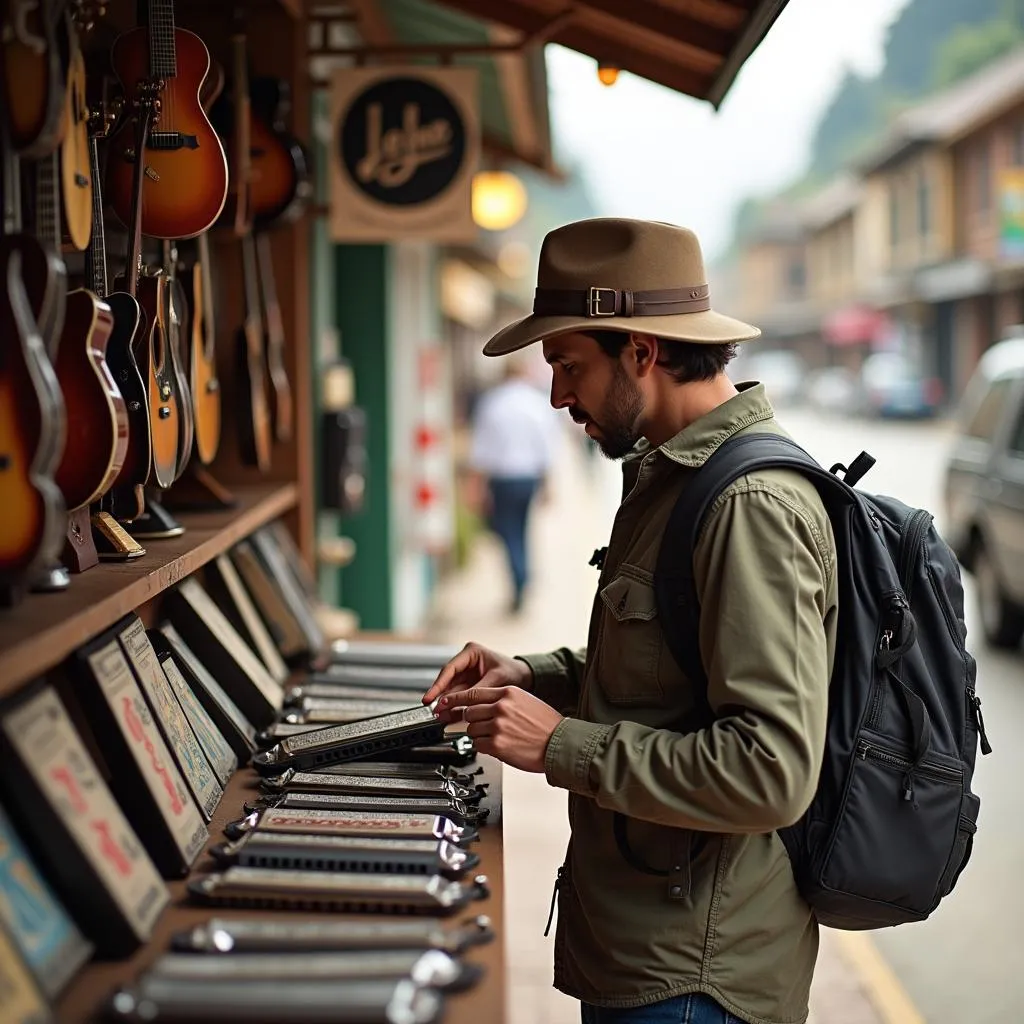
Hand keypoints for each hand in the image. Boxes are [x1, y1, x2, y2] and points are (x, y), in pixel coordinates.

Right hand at [422, 643, 530, 707]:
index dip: (438, 684)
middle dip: (440, 696)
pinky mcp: (468, 686)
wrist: (525, 677)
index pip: (449, 669)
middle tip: (433, 710)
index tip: (430, 697)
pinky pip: (458, 697)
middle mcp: (465, 662)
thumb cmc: (514, 671)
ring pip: (450, 690)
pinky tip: (448, 716)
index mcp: (471, 652)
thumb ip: (478, 690)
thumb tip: (461, 702)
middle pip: (447, 681)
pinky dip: (454, 706)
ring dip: (445, 703)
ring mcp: (466, 674)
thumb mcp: (497, 679)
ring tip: (439, 716)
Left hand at [435, 687, 562, 772]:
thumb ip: (504, 701)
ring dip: (479, 735)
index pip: (474, 693)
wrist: (561, 743)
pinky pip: (477, 745)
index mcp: (508, 693)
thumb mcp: (526, 701)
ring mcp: (498, 726)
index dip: (456, 699)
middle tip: (482, 726)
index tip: (446, 702)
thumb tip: (483, 706)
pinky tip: (498, 746)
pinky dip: (483, 747)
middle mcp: (501, 707)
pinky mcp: (497, 744)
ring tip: (496, 738)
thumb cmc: (547, 725)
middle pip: (469, 712)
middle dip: (472, 721)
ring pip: (471, 730)